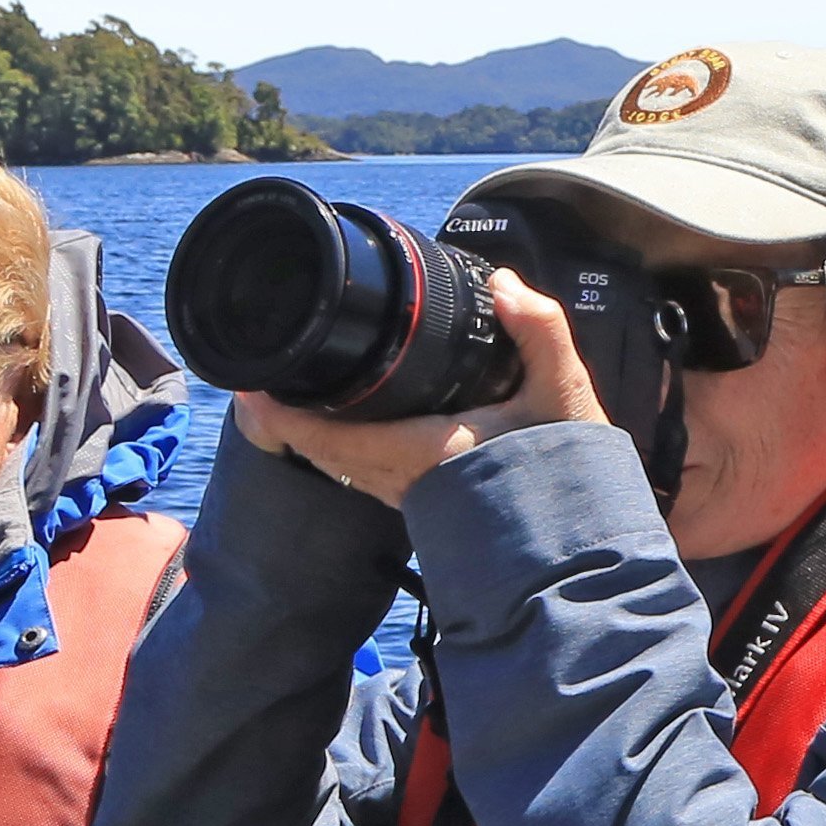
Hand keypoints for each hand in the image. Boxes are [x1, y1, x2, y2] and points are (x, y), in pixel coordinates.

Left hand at [234, 275, 604, 510]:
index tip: (250, 381)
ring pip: (331, 457)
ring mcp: (400, 491)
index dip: (277, 409)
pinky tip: (340, 417)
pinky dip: (334, 441)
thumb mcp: (563, 395)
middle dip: (282, 410)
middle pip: (311, 445)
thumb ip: (540, 331)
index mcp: (415, 449)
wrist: (575, 539)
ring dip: (306, 427)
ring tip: (287, 389)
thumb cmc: (564, 475)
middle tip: (259, 373)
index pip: (322, 432)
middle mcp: (395, 476)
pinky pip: (355, 466)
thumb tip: (505, 287)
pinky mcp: (413, 496)